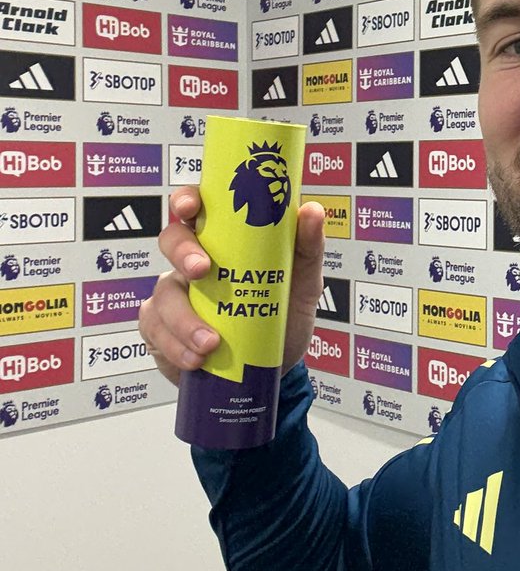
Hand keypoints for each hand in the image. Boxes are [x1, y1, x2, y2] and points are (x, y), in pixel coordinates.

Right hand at [139, 189, 325, 386]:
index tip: (190, 207)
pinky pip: (156, 332)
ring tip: (210, 343)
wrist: (275, 370)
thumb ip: (308, 249)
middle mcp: (193, 263)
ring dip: (183, 318)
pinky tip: (196, 359)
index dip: (186, 200)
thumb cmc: (284, 317)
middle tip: (202, 270)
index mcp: (222, 242)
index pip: (195, 209)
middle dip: (182, 252)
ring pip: (163, 294)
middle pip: (170, 240)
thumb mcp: (303, 284)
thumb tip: (312, 211)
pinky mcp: (163, 332)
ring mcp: (175, 297)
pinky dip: (176, 347)